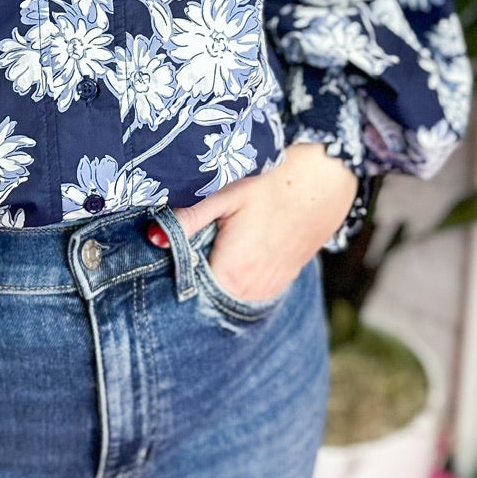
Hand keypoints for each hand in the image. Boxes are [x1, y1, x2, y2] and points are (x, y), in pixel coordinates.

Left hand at [174, 142, 357, 306]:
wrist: (324, 180)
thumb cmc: (272, 183)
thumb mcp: (225, 194)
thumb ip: (187, 219)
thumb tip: (152, 238)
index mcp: (232, 274)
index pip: (187, 294)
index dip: (171, 276)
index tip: (160, 261)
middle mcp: (250, 292)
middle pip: (206, 298)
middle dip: (190, 279)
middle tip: (181, 251)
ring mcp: (267, 291)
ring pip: (226, 296)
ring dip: (212, 280)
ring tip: (209, 248)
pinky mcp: (279, 285)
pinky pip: (245, 292)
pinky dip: (232, 280)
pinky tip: (230, 253)